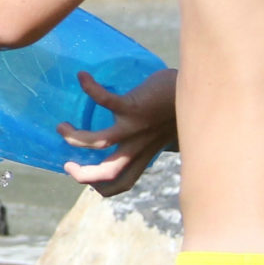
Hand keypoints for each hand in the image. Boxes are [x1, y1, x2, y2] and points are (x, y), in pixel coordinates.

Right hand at [60, 68, 177, 195]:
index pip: (121, 183)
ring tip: (61, 126)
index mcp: (144, 154)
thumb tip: (159, 142)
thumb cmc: (182, 109)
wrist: (202, 92)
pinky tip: (82, 77)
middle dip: (83, 174)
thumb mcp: (167, 132)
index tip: (82, 174)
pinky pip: (107, 101)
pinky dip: (91, 89)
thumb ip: (158, 140)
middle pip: (108, 173)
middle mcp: (138, 147)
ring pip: (100, 142)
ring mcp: (135, 128)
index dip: (99, 187)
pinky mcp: (134, 107)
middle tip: (66, 163)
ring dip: (76, 138)